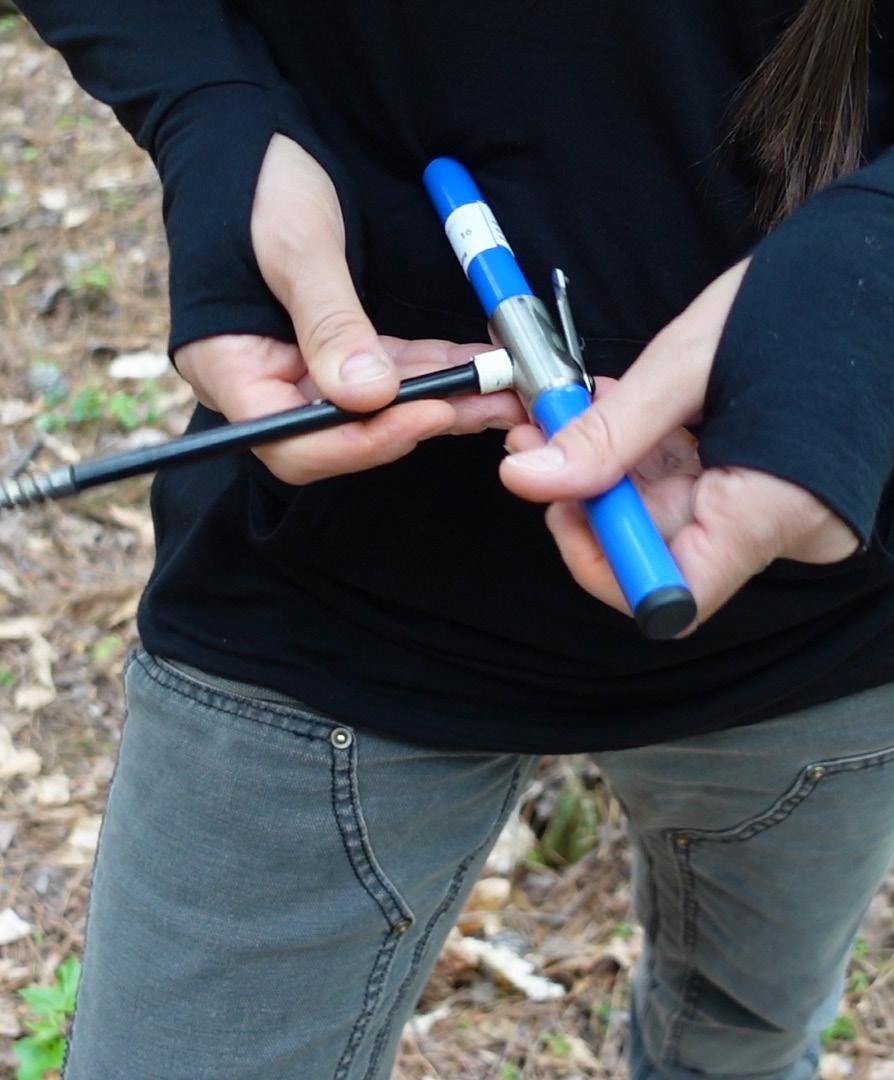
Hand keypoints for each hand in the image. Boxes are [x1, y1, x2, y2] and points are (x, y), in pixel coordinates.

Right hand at [175, 135, 524, 483]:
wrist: (252, 138)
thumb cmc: (257, 184)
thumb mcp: (297, 248)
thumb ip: (330, 322)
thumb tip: (368, 395)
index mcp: (231, 368)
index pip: (292, 444)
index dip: (361, 443)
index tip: (424, 415)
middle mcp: (265, 382)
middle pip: (340, 436)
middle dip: (415, 422)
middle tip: (485, 401)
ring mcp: (303, 368)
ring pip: (375, 409)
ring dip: (438, 399)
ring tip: (501, 387)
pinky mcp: (337, 349)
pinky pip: (387, 374)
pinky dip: (433, 371)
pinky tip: (478, 363)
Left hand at [500, 260, 859, 630]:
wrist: (878, 272)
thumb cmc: (812, 300)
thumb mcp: (690, 363)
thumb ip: (609, 433)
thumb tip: (531, 478)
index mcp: (776, 508)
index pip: (672, 595)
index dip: (602, 564)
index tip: (561, 505)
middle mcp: (780, 524)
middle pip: (658, 545)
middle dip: (588, 492)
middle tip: (542, 436)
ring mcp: (774, 505)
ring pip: (666, 510)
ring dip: (608, 465)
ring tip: (568, 408)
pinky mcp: (765, 480)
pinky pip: (690, 485)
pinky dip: (644, 453)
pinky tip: (612, 409)